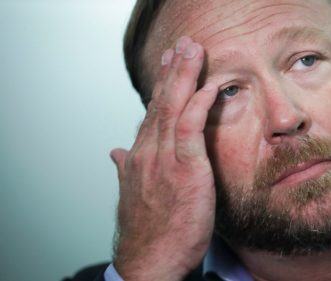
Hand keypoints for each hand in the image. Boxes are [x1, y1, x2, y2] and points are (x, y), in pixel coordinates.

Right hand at [109, 36, 218, 280]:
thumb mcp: (135, 194)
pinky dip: (198, 106)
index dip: (162, 87)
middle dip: (173, 71)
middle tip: (183, 46)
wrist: (150, 261)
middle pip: (161, 103)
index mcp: (140, 157)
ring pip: (174, 108)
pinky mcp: (185, 170)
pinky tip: (207, 88)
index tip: (169, 65)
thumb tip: (115, 153)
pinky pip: (191, 130)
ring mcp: (164, 159)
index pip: (152, 113)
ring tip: (193, 52)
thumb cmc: (150, 232)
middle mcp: (149, 152)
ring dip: (184, 77)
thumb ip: (125, 169)